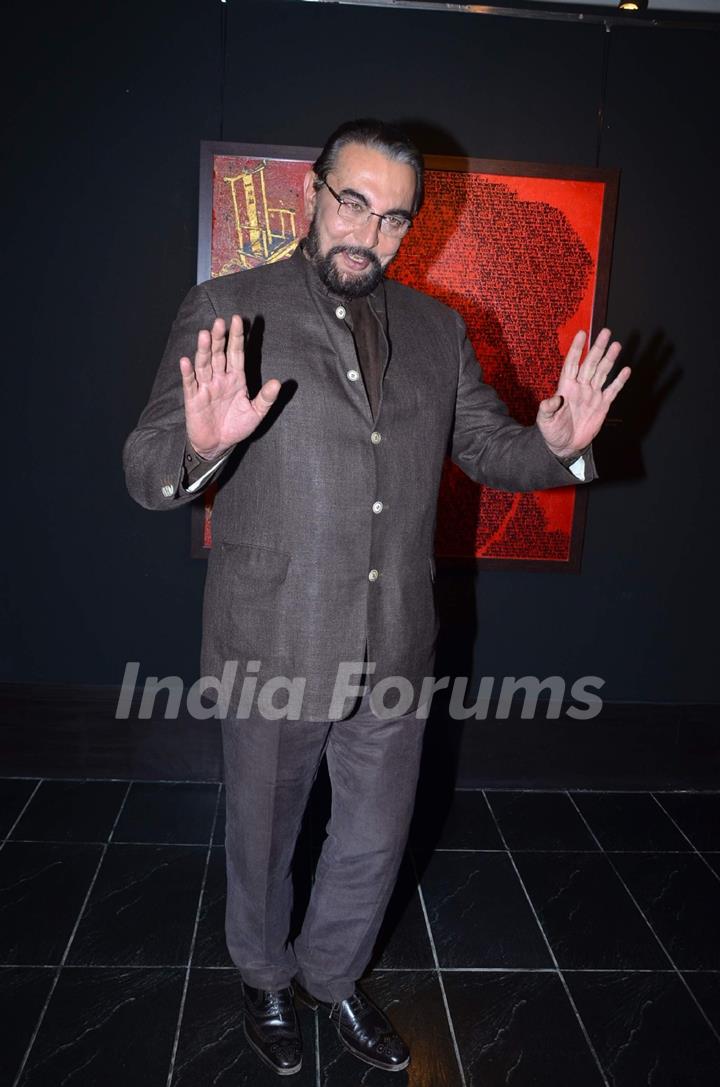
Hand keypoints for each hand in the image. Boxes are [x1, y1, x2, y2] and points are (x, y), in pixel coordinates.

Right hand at [180, 314, 279, 458]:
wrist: (218, 445)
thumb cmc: (236, 426)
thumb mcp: (255, 413)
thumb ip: (266, 398)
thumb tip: (278, 382)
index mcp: (236, 378)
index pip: (236, 353)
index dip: (237, 337)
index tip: (238, 320)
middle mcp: (219, 378)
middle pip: (219, 354)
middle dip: (219, 338)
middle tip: (220, 322)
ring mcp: (205, 386)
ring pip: (204, 364)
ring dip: (204, 350)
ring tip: (205, 334)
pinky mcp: (193, 398)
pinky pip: (190, 383)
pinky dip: (187, 372)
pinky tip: (186, 361)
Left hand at [536, 328, 630, 459]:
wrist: (565, 446)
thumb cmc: (552, 432)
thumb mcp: (545, 421)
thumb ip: (548, 409)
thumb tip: (553, 399)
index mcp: (566, 387)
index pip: (571, 363)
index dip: (576, 349)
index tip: (581, 333)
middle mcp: (580, 387)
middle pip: (590, 363)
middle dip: (597, 348)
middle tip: (606, 332)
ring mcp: (592, 394)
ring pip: (602, 372)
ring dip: (609, 359)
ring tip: (616, 345)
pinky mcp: (602, 405)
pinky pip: (612, 390)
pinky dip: (619, 381)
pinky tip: (626, 370)